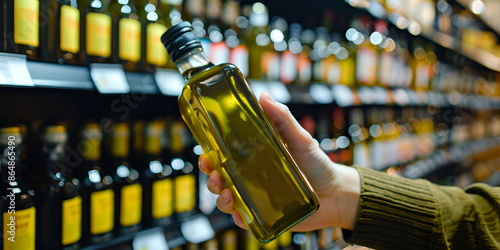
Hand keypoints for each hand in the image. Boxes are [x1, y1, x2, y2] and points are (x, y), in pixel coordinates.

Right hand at [198, 92, 360, 230]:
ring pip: (227, 200)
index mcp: (254, 158)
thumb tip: (264, 95)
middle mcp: (251, 178)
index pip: (224, 156)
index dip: (210, 156)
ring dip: (221, 199)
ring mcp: (256, 198)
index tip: (206, 153)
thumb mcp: (300, 139)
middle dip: (211, 178)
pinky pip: (245, 219)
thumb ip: (282, 119)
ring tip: (229, 196)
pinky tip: (241, 215)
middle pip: (220, 178)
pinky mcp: (265, 216)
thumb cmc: (317, 163)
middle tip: (215, 175)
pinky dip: (240, 218)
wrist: (336, 193)